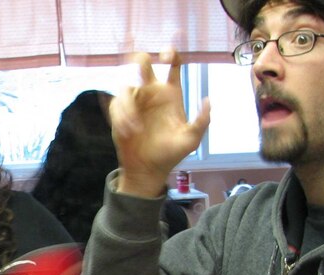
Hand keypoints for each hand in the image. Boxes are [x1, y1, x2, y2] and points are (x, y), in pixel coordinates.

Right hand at [109, 51, 210, 196]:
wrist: (148, 169)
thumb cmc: (171, 154)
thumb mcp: (191, 139)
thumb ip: (202, 120)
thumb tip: (207, 100)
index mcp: (171, 94)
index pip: (172, 66)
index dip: (171, 55)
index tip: (166, 55)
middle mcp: (151, 94)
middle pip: (143, 65)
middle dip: (140, 60)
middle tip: (141, 62)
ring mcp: (134, 102)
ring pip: (126, 88)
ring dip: (128, 107)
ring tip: (134, 128)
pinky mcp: (119, 113)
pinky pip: (116, 105)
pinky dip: (120, 117)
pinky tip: (127, 131)